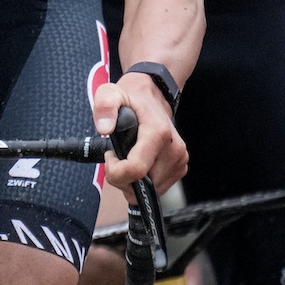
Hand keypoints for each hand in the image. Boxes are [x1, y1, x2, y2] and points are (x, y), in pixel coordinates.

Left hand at [93, 74, 187, 192]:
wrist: (152, 98)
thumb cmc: (131, 99)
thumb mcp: (110, 94)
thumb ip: (104, 106)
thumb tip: (104, 128)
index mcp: (158, 133)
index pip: (136, 170)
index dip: (115, 171)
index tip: (110, 155)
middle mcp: (175, 149)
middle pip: (143, 185)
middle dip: (122, 177)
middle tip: (117, 156)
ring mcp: (180, 160)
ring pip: (151, 190)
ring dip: (132, 181)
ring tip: (127, 157)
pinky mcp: (180, 168)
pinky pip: (158, 187)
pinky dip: (144, 180)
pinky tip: (138, 162)